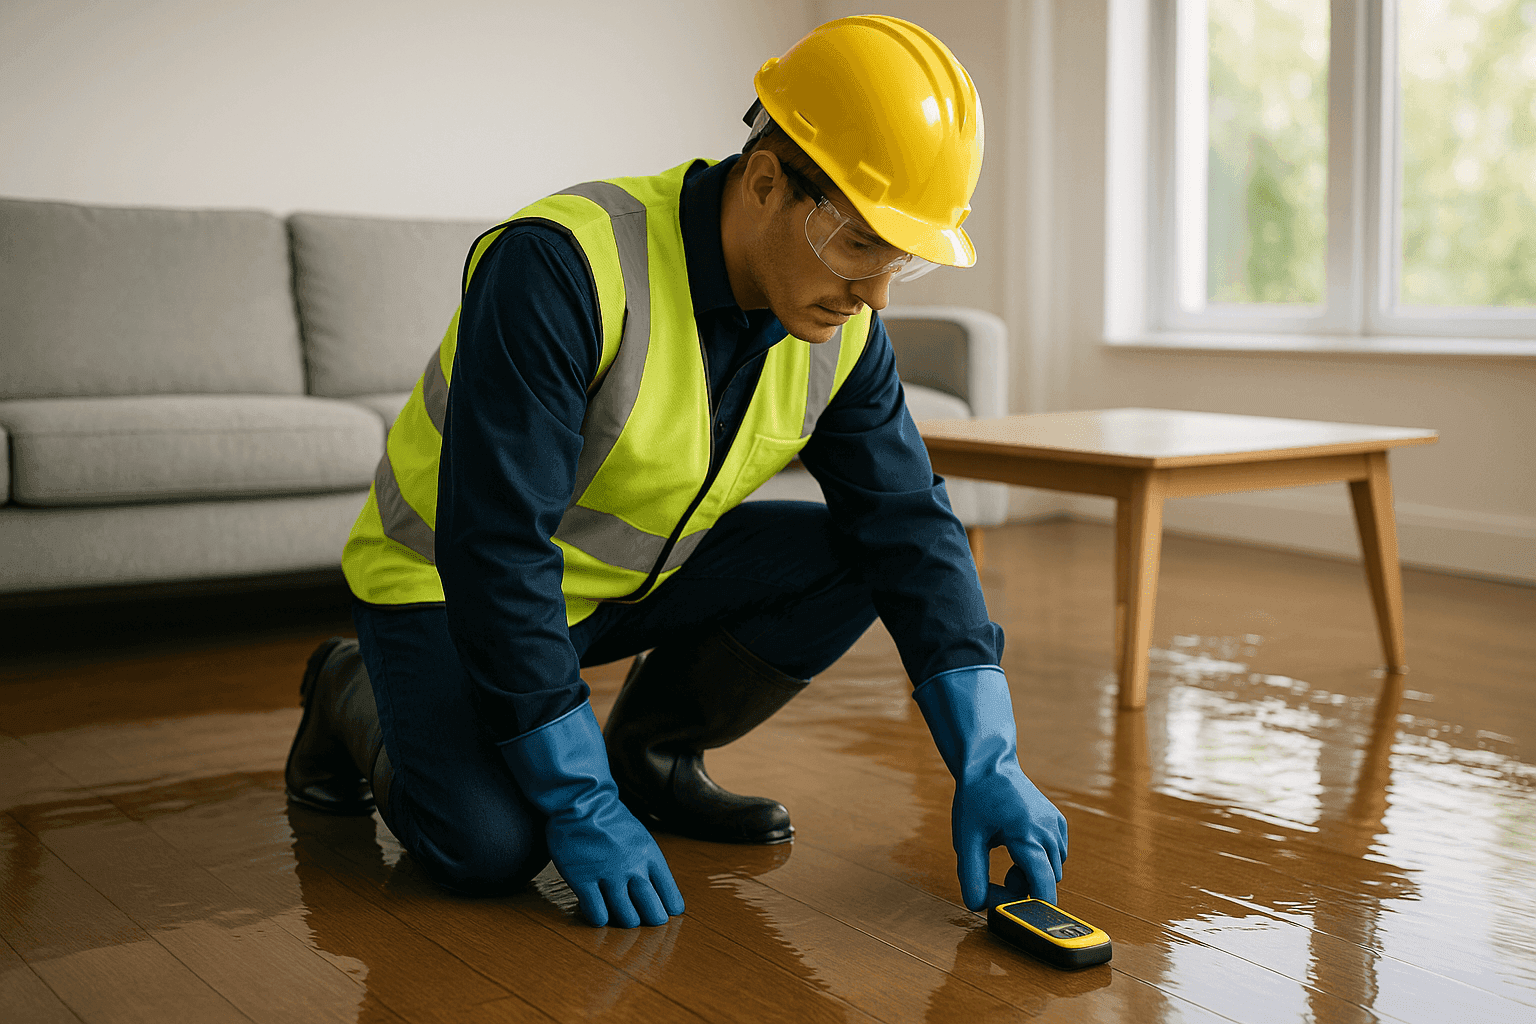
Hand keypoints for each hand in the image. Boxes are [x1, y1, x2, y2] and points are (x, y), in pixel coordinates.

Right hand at [543, 788, 684, 927]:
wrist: (580, 799)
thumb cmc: (608, 818)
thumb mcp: (639, 836)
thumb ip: (647, 862)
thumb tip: (656, 889)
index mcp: (650, 855)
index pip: (670, 896)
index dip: (669, 909)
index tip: (665, 913)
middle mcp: (633, 867)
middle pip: (652, 912)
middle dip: (651, 921)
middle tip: (644, 921)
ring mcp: (608, 874)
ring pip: (626, 917)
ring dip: (624, 921)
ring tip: (619, 916)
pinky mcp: (583, 879)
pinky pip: (597, 913)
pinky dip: (599, 918)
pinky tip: (597, 911)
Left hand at [911, 665, 1068, 911]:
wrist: (990, 764)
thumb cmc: (975, 800)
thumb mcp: (966, 839)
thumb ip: (970, 875)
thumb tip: (977, 907)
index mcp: (1028, 836)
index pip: (1044, 889)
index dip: (1029, 909)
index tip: (1010, 910)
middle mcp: (1049, 832)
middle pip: (1046, 883)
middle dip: (1022, 888)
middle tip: (994, 877)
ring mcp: (1057, 826)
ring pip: (1052, 871)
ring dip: (1031, 874)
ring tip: (1005, 855)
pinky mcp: (1059, 823)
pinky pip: (1055, 856)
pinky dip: (1039, 860)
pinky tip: (1018, 845)